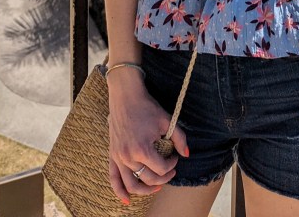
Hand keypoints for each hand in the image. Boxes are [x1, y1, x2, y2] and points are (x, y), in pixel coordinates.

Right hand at [107, 71, 188, 203]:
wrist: (125, 96)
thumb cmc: (147, 107)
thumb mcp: (167, 120)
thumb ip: (179, 138)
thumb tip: (186, 155)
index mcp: (142, 150)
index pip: (161, 169)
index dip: (172, 165)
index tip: (175, 157)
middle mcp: (128, 157)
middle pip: (148, 179)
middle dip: (163, 178)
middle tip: (170, 170)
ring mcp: (118, 157)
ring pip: (132, 184)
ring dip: (145, 190)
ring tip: (156, 187)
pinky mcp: (112, 155)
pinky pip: (113, 179)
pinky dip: (119, 192)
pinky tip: (127, 201)